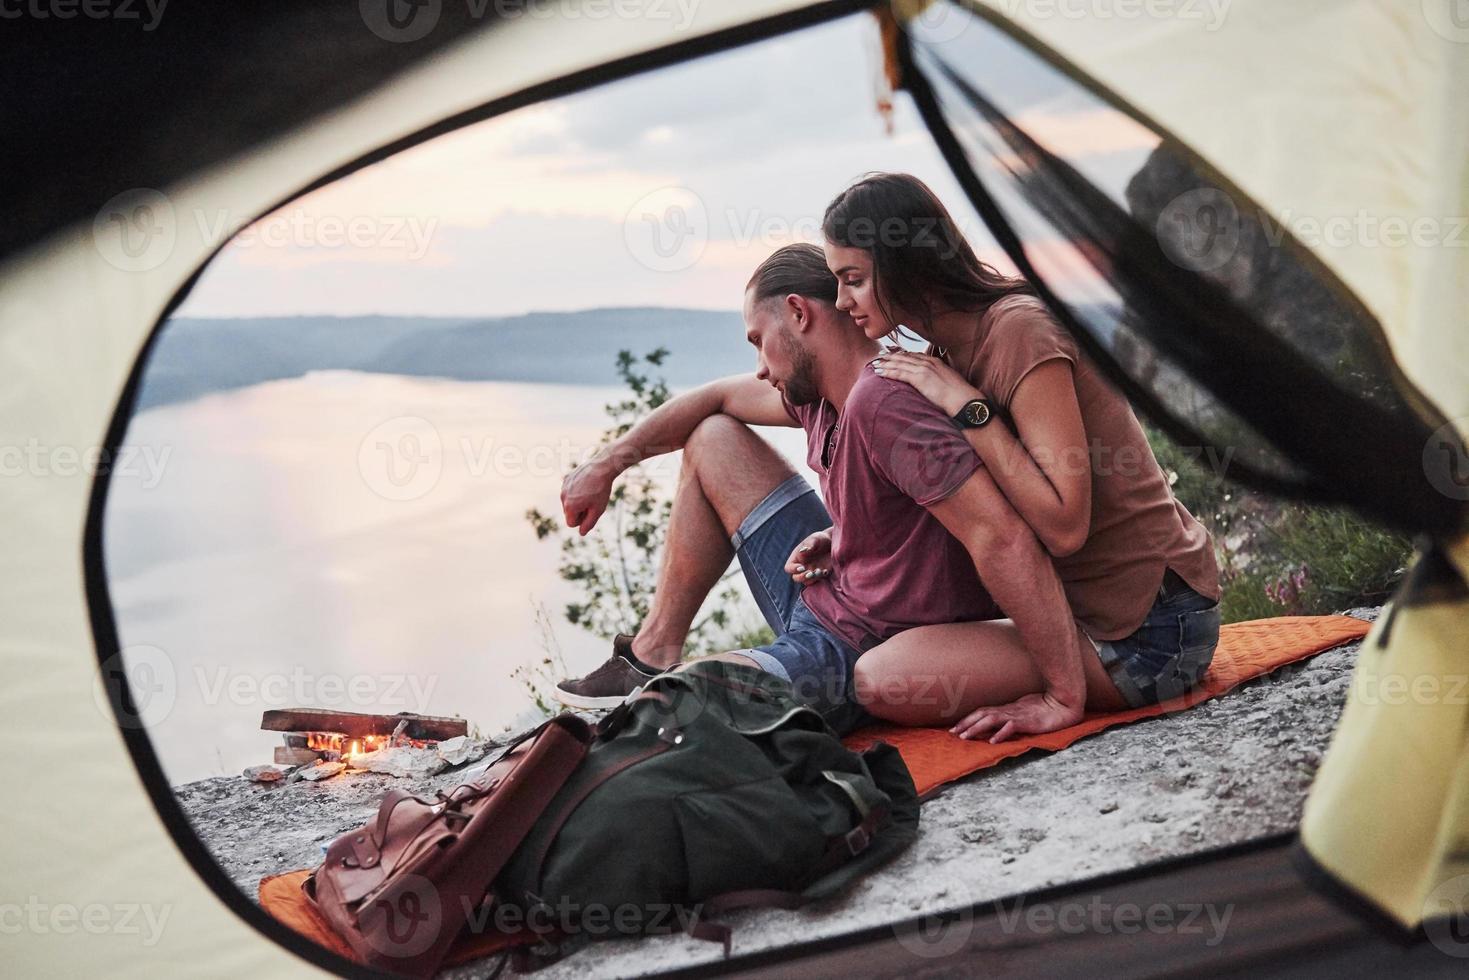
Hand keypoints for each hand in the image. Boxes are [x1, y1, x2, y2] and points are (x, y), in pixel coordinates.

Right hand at [560, 455, 617, 535]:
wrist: (602, 467)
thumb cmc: (601, 490)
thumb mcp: (597, 510)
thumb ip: (588, 524)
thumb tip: (581, 533)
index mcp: (569, 507)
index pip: (571, 524)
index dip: (583, 520)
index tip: (591, 511)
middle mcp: (563, 497)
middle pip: (569, 513)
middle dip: (579, 511)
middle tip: (592, 501)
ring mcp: (563, 487)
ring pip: (569, 501)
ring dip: (578, 501)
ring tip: (590, 492)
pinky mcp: (566, 478)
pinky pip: (570, 491)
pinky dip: (577, 491)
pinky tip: (587, 484)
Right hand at [783, 529, 833, 584]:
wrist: (833, 543)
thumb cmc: (821, 539)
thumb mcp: (816, 539)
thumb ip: (809, 544)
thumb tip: (802, 552)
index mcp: (796, 557)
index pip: (789, 568)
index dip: (793, 569)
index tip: (802, 567)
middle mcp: (802, 566)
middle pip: (796, 578)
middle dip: (802, 577)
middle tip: (810, 573)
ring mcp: (810, 572)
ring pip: (806, 582)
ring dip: (812, 579)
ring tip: (820, 571)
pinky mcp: (820, 575)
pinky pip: (817, 581)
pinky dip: (820, 579)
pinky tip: (826, 571)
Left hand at [872, 350, 983, 417]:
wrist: (965, 401)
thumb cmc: (959, 397)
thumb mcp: (948, 383)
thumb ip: (938, 380)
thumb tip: (933, 386)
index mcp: (936, 362)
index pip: (914, 356)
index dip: (902, 355)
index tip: (892, 354)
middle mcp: (928, 362)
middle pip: (905, 357)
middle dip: (891, 356)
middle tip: (879, 356)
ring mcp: (924, 369)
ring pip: (900, 363)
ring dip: (886, 363)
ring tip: (875, 364)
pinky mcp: (920, 378)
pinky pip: (900, 373)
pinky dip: (888, 372)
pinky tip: (879, 373)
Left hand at [948, 690, 1083, 742]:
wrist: (1061, 703)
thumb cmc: (1042, 707)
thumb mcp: (1021, 711)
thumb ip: (1009, 716)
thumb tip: (996, 725)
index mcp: (1006, 709)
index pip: (982, 712)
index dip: (968, 719)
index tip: (954, 728)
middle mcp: (1008, 711)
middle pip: (982, 714)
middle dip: (966, 724)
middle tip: (953, 733)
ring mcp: (1017, 716)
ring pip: (992, 719)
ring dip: (977, 728)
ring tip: (965, 737)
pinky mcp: (1027, 722)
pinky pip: (1011, 727)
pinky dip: (1001, 733)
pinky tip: (993, 741)